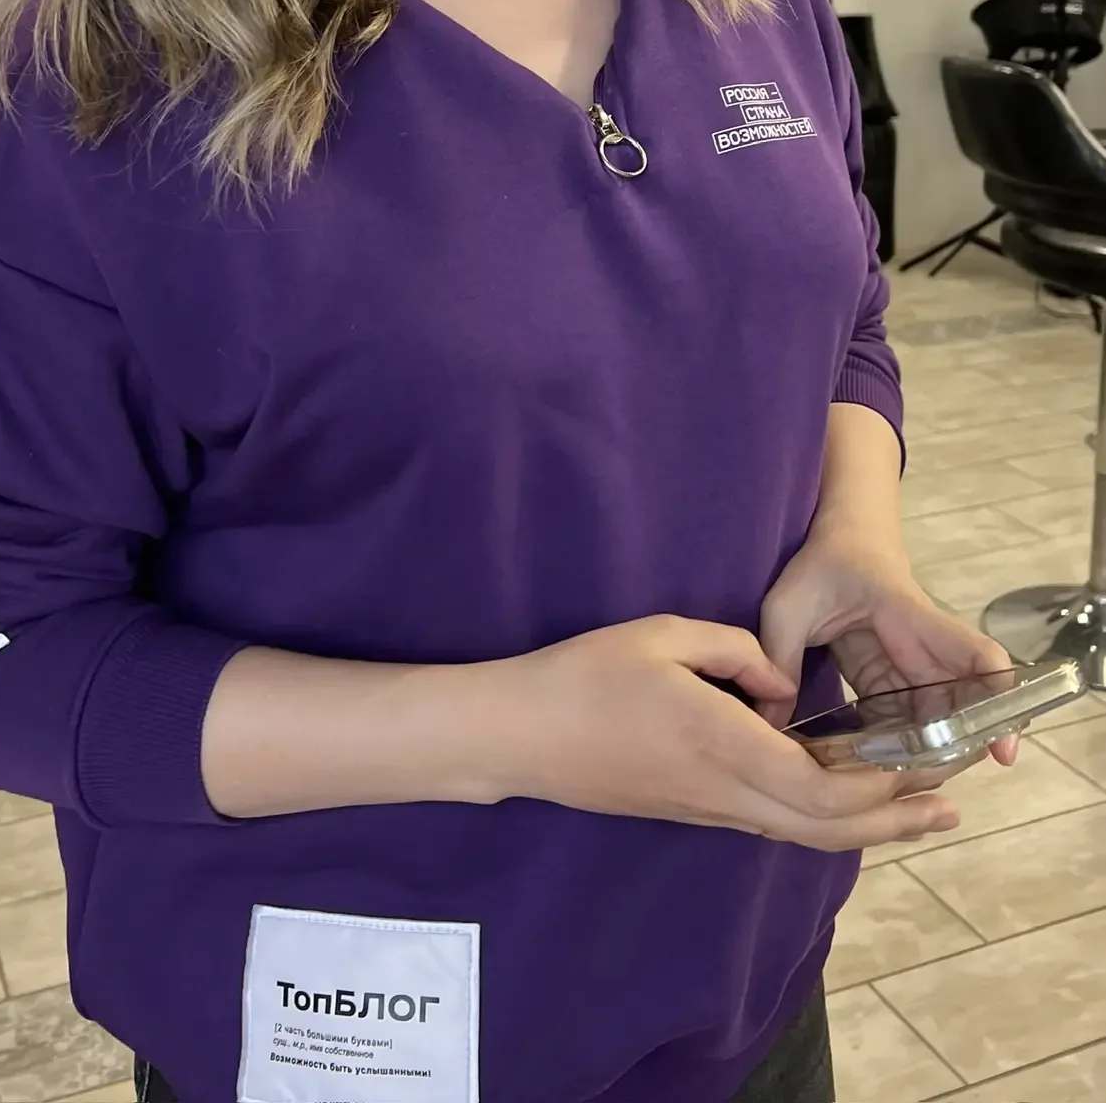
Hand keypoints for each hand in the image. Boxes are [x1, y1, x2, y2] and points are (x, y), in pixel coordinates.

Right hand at [496, 614, 961, 850]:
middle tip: (948, 804)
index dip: (880, 789)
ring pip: (801, 834)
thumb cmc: (585, 676)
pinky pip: (772, 824)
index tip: (922, 764)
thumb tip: (782, 684)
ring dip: (866, 827)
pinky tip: (841, 801)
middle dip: (895, 819)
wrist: (521, 734)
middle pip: (826, 828)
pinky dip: (822, 819)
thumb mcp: (664, 635)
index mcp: (721, 744)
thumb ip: (737, 650)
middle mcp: (723, 791)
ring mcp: (707, 809)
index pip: (821, 791)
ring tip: (917, 812)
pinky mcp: (692, 811)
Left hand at [759, 528, 1019, 766]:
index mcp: (912, 622)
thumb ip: (779, 658)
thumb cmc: (821, 565)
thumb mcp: (789, 605)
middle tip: (927, 792)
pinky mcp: (893, 683)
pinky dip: (900, 753)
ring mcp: (912, 670)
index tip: (1001, 749)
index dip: (1000, 701)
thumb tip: (767, 725)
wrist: (840, 540)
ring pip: (939, 723)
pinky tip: (876, 783)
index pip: (978, 658)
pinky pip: (909, 724)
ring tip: (896, 799)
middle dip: (957, 753)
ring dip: (929, 758)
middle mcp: (925, 652)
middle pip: (964, 708)